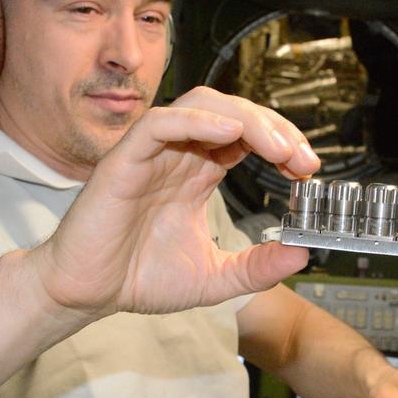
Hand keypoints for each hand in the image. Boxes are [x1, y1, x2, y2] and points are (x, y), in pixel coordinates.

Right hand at [39, 87, 320, 316]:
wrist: (88, 294)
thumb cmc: (139, 278)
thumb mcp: (216, 277)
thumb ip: (257, 268)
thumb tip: (302, 255)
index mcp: (198, 173)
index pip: (247, 136)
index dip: (282, 142)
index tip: (308, 168)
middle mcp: (178, 155)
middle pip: (233, 111)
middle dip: (274, 127)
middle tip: (302, 158)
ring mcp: (152, 153)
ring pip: (201, 103)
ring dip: (246, 118)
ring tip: (277, 146)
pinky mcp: (125, 159)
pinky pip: (160, 121)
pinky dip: (196, 119)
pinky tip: (230, 133)